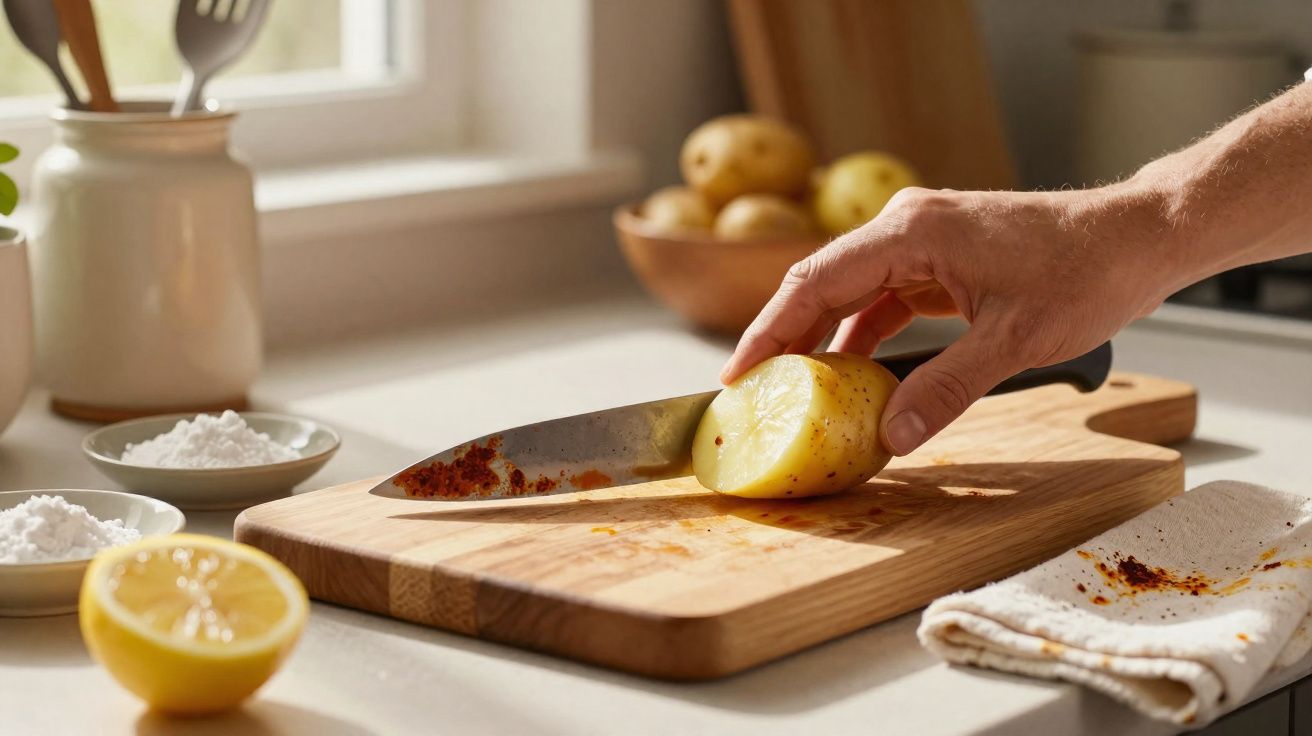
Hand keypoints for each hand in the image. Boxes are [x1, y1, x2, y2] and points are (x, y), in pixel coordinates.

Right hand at [719, 184, 1176, 455]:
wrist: (1136, 238)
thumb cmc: (1086, 272)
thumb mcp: (1015, 340)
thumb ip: (947, 389)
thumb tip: (892, 436)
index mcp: (912, 233)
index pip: (815, 281)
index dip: (770, 330)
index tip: (739, 374)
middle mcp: (906, 226)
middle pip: (820, 283)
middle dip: (784, 339)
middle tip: (752, 393)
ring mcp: (921, 240)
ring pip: (848, 292)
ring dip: (822, 340)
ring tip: (793, 392)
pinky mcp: (937, 258)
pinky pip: (881, 298)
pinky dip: (862, 336)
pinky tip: (852, 376)